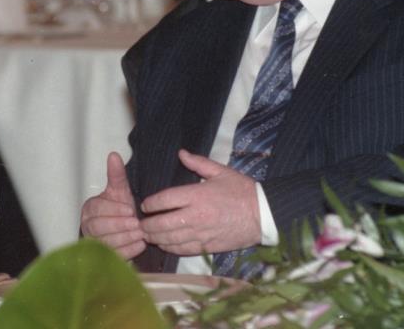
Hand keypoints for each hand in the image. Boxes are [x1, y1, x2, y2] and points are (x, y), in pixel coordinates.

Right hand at [80, 152, 145, 259]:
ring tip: (141, 234)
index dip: (114, 210)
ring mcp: (96, 244)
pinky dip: (128, 251)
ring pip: (106, 243)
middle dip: (119, 225)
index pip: (98, 210)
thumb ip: (117, 175)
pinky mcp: (105, 258)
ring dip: (125, 238)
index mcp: (90, 209)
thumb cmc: (120, 208)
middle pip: (99, 228)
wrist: (125, 228)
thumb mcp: (120, 191)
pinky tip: (140, 245)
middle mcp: (88, 227)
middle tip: (136, 224)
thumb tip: (114, 154)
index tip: (131, 210)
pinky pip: (114, 256)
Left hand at [139, 149, 259, 255]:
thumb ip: (198, 162)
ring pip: (170, 239)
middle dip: (147, 225)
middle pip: (162, 223)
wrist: (263, 214)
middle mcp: (196, 216)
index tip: (145, 205)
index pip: (164, 200)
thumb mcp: (221, 171)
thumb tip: (181, 153)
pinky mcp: (208, 246)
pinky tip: (165, 244)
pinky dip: (170, 248)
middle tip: (140, 224)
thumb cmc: (242, 190)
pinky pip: (183, 250)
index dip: (150, 204)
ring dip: (156, 238)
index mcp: (197, 195)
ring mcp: (201, 233)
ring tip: (148, 235)